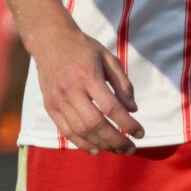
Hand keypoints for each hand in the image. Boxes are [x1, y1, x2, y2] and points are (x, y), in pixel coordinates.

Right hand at [26, 21, 142, 154]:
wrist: (51, 41)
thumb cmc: (84, 49)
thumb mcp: (109, 58)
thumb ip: (122, 84)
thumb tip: (133, 110)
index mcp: (88, 76)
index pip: (111, 107)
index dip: (127, 124)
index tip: (141, 133)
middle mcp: (70, 90)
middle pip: (95, 123)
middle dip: (116, 140)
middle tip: (131, 148)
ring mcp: (57, 100)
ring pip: (80, 131)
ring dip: (101, 144)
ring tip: (117, 149)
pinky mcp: (49, 107)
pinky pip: (65, 131)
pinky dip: (81, 143)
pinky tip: (96, 149)